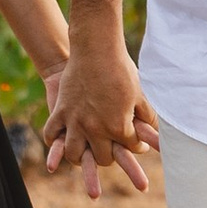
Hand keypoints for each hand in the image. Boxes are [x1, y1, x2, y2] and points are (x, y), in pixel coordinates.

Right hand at [44, 40, 158, 197]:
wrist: (96, 49)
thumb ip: (147, 116)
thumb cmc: (121, 70)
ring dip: (80, 158)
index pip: (131, 147)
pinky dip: (53, 143)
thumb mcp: (140, 94)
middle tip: (111, 150)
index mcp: (118, 126)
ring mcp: (76, 122)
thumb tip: (154, 131)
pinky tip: (58, 144)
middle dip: (110, 156)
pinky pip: (52, 135)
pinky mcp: (60, 112)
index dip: (137, 146)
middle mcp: (96, 129)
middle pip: (103, 158)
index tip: (138, 143)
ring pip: (74, 154)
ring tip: (84, 155)